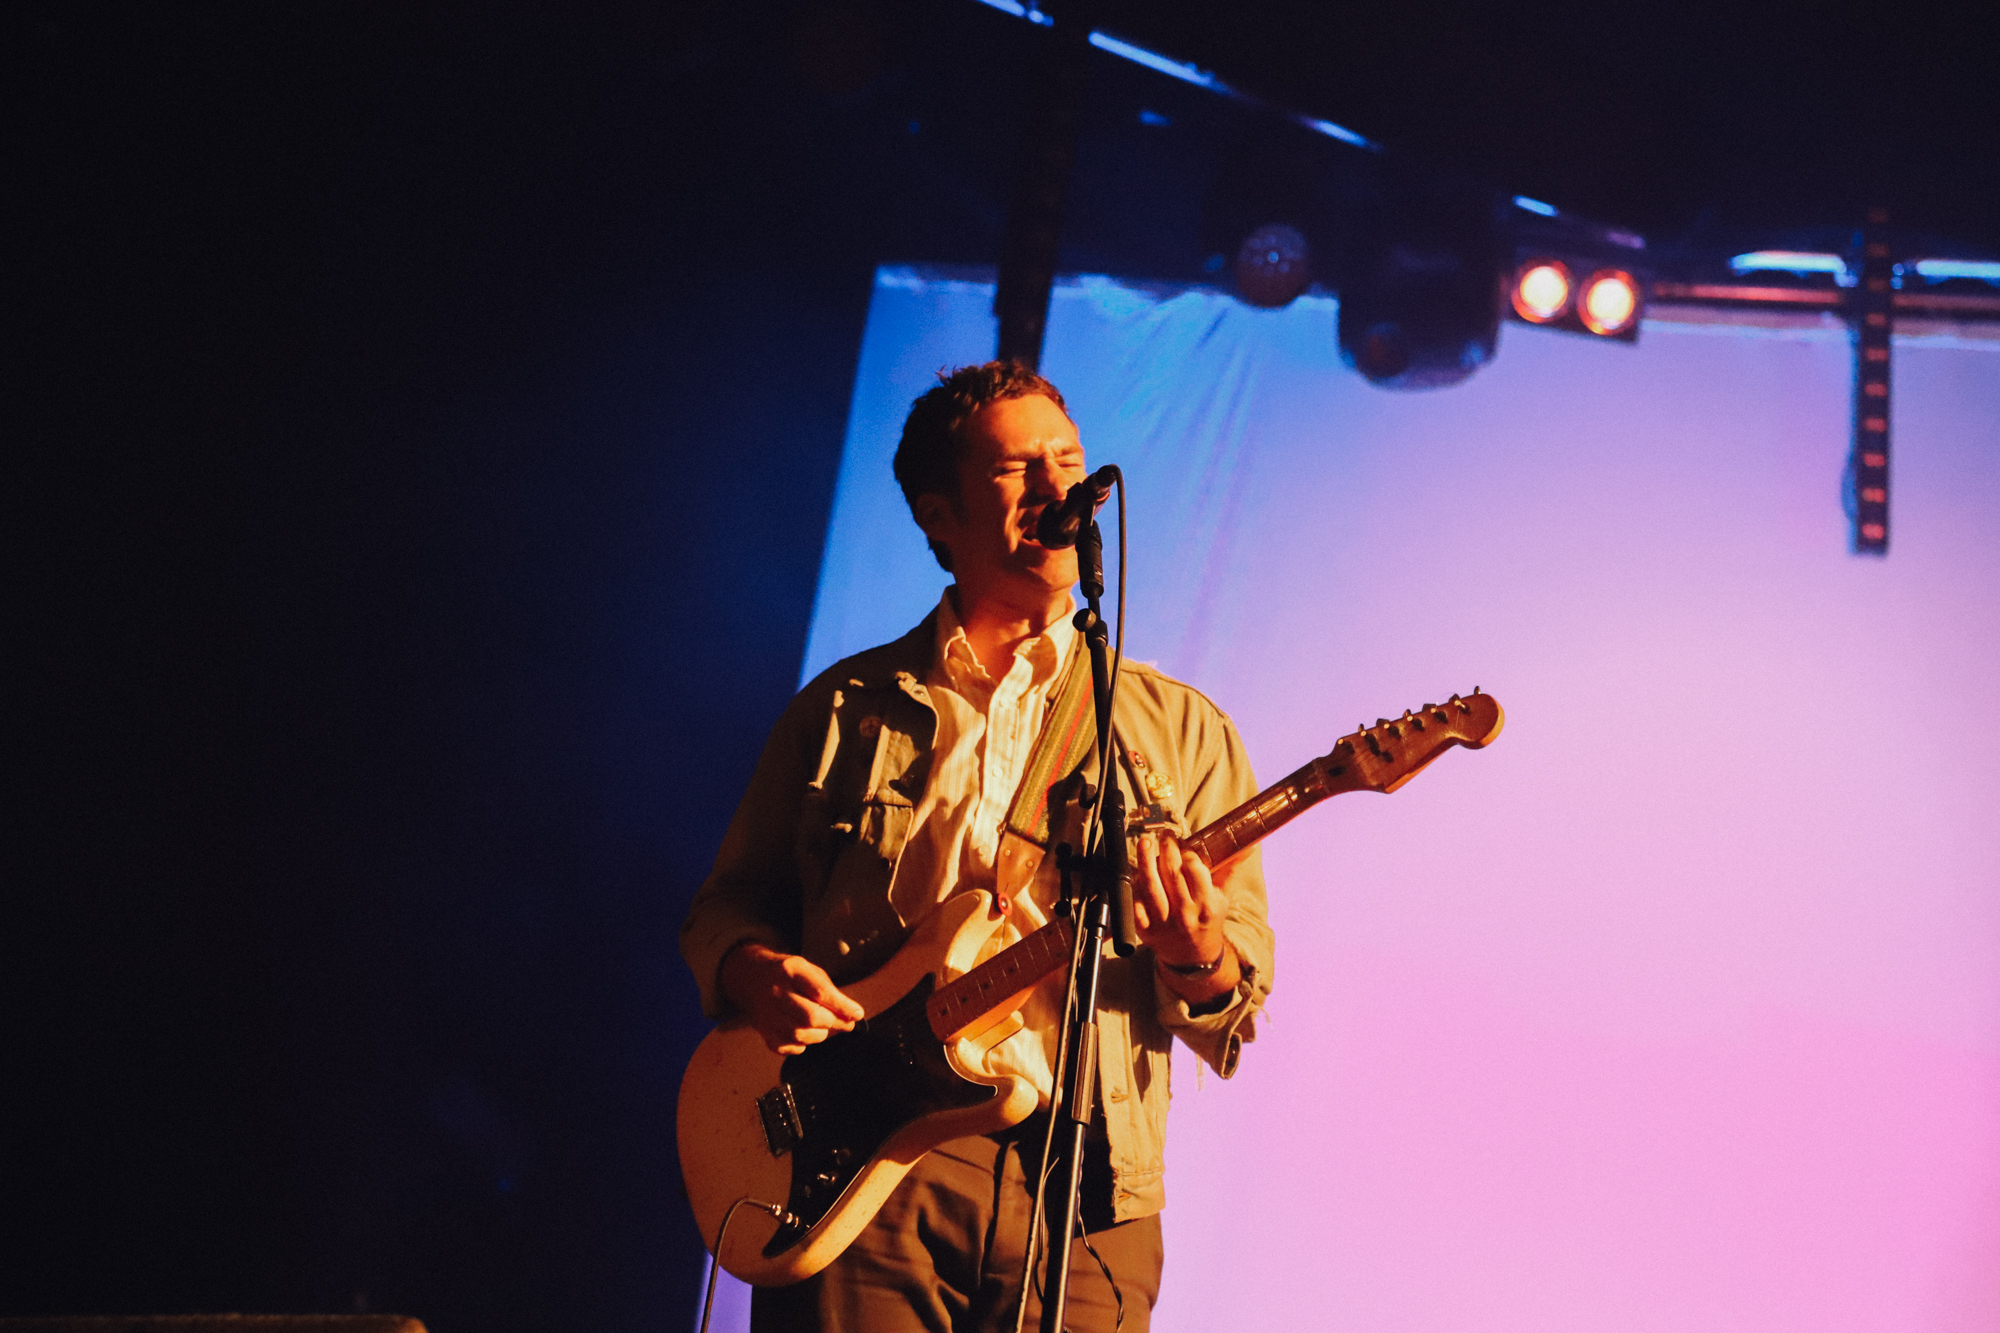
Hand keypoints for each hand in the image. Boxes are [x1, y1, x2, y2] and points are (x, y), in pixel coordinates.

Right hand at [719, 942, 865, 1054]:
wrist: (749, 975)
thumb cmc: (786, 974)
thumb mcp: (809, 970)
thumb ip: (829, 991)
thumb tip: (851, 1015)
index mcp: (791, 971)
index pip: (821, 992)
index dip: (843, 1007)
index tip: (857, 1014)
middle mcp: (776, 992)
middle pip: (810, 1017)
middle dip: (831, 1022)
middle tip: (842, 1022)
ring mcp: (766, 1013)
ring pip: (800, 1035)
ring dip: (819, 1034)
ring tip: (822, 1026)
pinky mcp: (762, 1030)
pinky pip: (787, 1047)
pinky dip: (802, 1044)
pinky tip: (804, 1033)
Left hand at [1133, 831, 1240, 1001]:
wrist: (1192, 957)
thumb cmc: (1208, 922)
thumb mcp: (1223, 898)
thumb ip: (1230, 870)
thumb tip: (1247, 846)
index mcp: (1206, 906)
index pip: (1195, 870)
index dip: (1186, 852)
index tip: (1183, 843)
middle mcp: (1185, 915)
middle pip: (1172, 873)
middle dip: (1167, 849)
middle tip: (1165, 836)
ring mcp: (1163, 923)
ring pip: (1151, 885)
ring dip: (1146, 860)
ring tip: (1145, 843)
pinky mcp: (1144, 929)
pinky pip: (1136, 900)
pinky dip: (1135, 883)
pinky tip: (1137, 869)